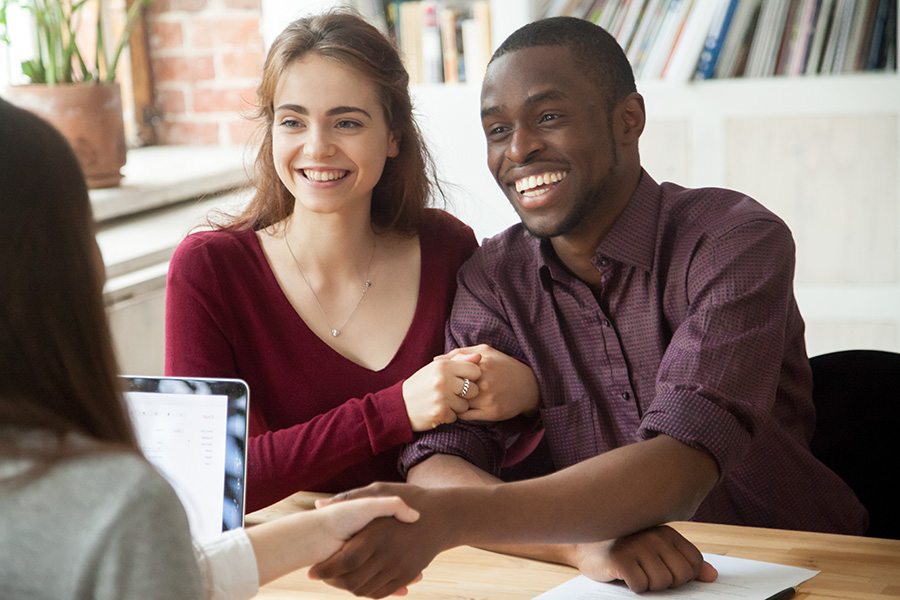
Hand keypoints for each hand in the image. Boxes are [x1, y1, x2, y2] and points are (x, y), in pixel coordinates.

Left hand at [311, 483, 454, 597]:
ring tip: (337, 580)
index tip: (313, 570)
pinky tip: (358, 582)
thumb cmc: (411, 497)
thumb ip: (351, 497)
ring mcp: (400, 567)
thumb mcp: (381, 490)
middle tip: (322, 577)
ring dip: (348, 588)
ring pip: (366, 589)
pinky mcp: (408, 575)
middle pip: (352, 580)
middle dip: (332, 583)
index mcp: (377, 533)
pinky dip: (367, 592)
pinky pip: (382, 592)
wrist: (445, 515)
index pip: (344, 561)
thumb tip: (320, 504)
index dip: (325, 569)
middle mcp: (389, 554)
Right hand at [402, 354, 480, 430]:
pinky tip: (439, 410)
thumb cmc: (422, 384)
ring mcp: (442, 398)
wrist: (400, 405)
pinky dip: (449, 415)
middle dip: (467, 394)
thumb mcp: (437, 368)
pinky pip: (456, 417)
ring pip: (465, 405)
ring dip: (457, 406)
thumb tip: (479, 356)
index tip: (463, 380)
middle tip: (453, 393)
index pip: (474, 370)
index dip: (471, 377)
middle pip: (474, 389)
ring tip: (444, 402)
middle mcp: (443, 380)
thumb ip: (459, 360)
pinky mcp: (440, 413)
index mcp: (443, 365)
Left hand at [444, 345, 539, 420]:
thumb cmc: (504, 366)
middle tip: (440, 391)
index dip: (443, 376)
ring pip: (457, 403)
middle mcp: (484, 381)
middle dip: (444, 391)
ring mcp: (487, 398)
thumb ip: (460, 352)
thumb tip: (436, 359)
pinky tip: (460, 407)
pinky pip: (465, 416)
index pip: (450, 371)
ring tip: (449, 400)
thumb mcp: (485, 351)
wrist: (529, 386)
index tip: (440, 378)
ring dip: (451, 403)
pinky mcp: (490, 413)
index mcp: (480, 363)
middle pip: (452, 389)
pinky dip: (459, 412)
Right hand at [569, 526, 717, 591]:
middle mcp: (654, 535)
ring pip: (661, 584)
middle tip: (648, 574)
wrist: (585, 545)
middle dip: (667, 584)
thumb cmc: (625, 549)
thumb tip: (712, 576)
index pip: (694, 563)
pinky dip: (633, 586)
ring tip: (635, 572)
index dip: (684, 577)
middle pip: (679, 577)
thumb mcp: (657, 551)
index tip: (666, 572)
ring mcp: (637, 545)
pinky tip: (624, 574)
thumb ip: (684, 561)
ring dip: (648, 585)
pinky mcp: (620, 558)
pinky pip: (640, 586)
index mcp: (667, 532)